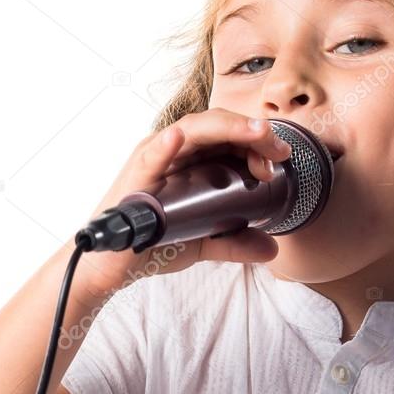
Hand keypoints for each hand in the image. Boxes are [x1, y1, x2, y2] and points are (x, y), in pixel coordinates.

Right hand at [75, 108, 292, 295]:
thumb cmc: (153, 242)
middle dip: (253, 132)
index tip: (281, 158)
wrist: (112, 267)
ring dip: (227, 128)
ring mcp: (153, 159)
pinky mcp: (136, 178)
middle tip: (279, 149)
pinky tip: (179, 139)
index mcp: (191, 158)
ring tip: (255, 132)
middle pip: (217, 126)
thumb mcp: (204, 241)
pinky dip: (166, 146)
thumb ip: (237, 242)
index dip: (258, 140)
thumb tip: (272, 248)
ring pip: (193, 129)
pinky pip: (151, 156)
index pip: (229, 136)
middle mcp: (173, 150)